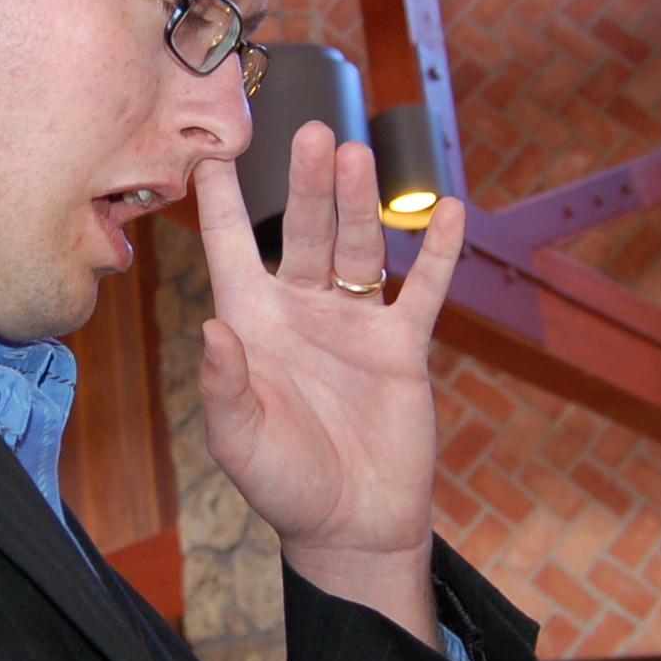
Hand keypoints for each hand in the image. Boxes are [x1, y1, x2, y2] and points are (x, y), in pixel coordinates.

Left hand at [192, 120, 466, 644]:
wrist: (352, 528)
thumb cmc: (284, 486)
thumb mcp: (241, 441)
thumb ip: (226, 385)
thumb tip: (212, 327)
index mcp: (252, 324)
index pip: (231, 246)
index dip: (222, 199)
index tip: (213, 146)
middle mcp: (301, 312)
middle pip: (303, 230)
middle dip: (307, 183)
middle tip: (313, 132)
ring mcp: (353, 324)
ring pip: (357, 247)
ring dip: (360, 202)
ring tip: (361, 154)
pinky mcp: (402, 347)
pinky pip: (422, 290)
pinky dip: (437, 253)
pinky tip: (448, 210)